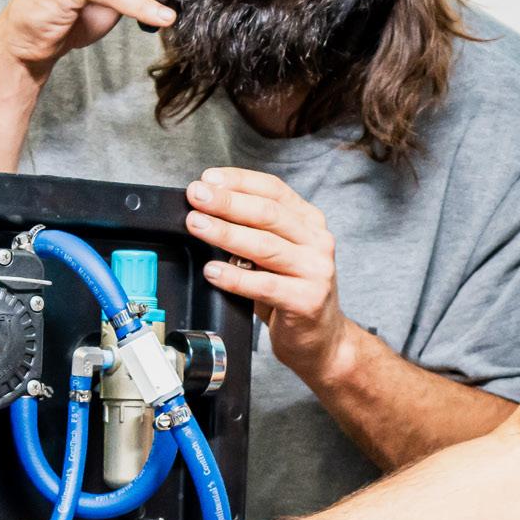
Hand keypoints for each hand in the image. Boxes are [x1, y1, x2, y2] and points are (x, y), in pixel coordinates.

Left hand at [186, 168, 356, 381]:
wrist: (322, 340)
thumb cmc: (292, 293)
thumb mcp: (277, 255)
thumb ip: (253, 231)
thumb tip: (206, 209)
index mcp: (310, 222)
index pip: (274, 189)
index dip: (239, 181)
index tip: (208, 178)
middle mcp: (317, 242)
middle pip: (267, 213)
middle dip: (227, 202)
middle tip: (196, 196)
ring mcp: (315, 271)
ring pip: (264, 246)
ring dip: (225, 233)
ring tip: (196, 225)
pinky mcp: (306, 301)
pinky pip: (264, 285)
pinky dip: (234, 277)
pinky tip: (212, 271)